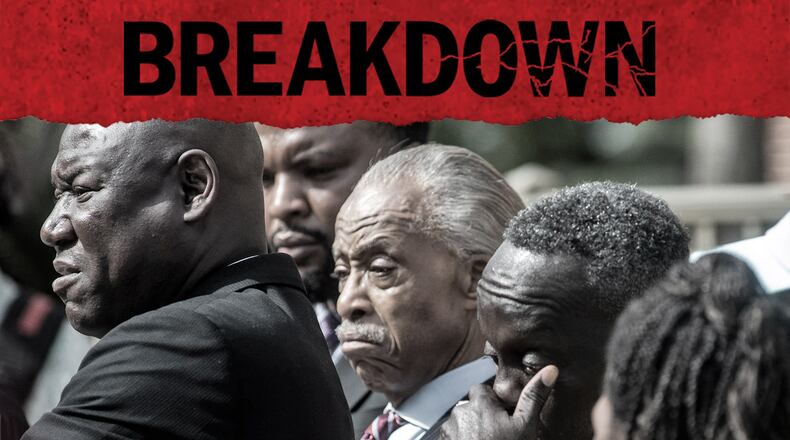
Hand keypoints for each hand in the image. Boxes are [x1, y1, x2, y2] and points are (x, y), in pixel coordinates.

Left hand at [439, 365, 557, 439]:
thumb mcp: (525, 426)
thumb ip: (533, 397)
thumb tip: (550, 370)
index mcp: (480, 402)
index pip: (483, 389)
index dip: (494, 402)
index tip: (503, 416)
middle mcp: (460, 412)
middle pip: (471, 406)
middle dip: (482, 416)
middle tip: (497, 433)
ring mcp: (449, 429)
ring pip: (461, 422)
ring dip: (470, 429)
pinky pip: (452, 436)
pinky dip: (462, 439)